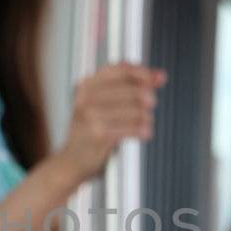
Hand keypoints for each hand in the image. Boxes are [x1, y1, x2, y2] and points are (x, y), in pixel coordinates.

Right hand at [52, 63, 165, 183]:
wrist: (71, 160)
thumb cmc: (90, 130)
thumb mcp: (103, 104)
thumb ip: (129, 87)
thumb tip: (159, 76)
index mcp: (86, 85)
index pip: (120, 69)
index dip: (142, 72)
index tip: (158, 78)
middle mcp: (86, 98)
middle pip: (130, 89)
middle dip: (147, 96)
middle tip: (151, 103)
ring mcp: (91, 116)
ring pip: (134, 109)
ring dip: (146, 116)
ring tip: (146, 122)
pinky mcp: (98, 135)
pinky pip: (131, 128)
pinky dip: (142, 130)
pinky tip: (145, 133)